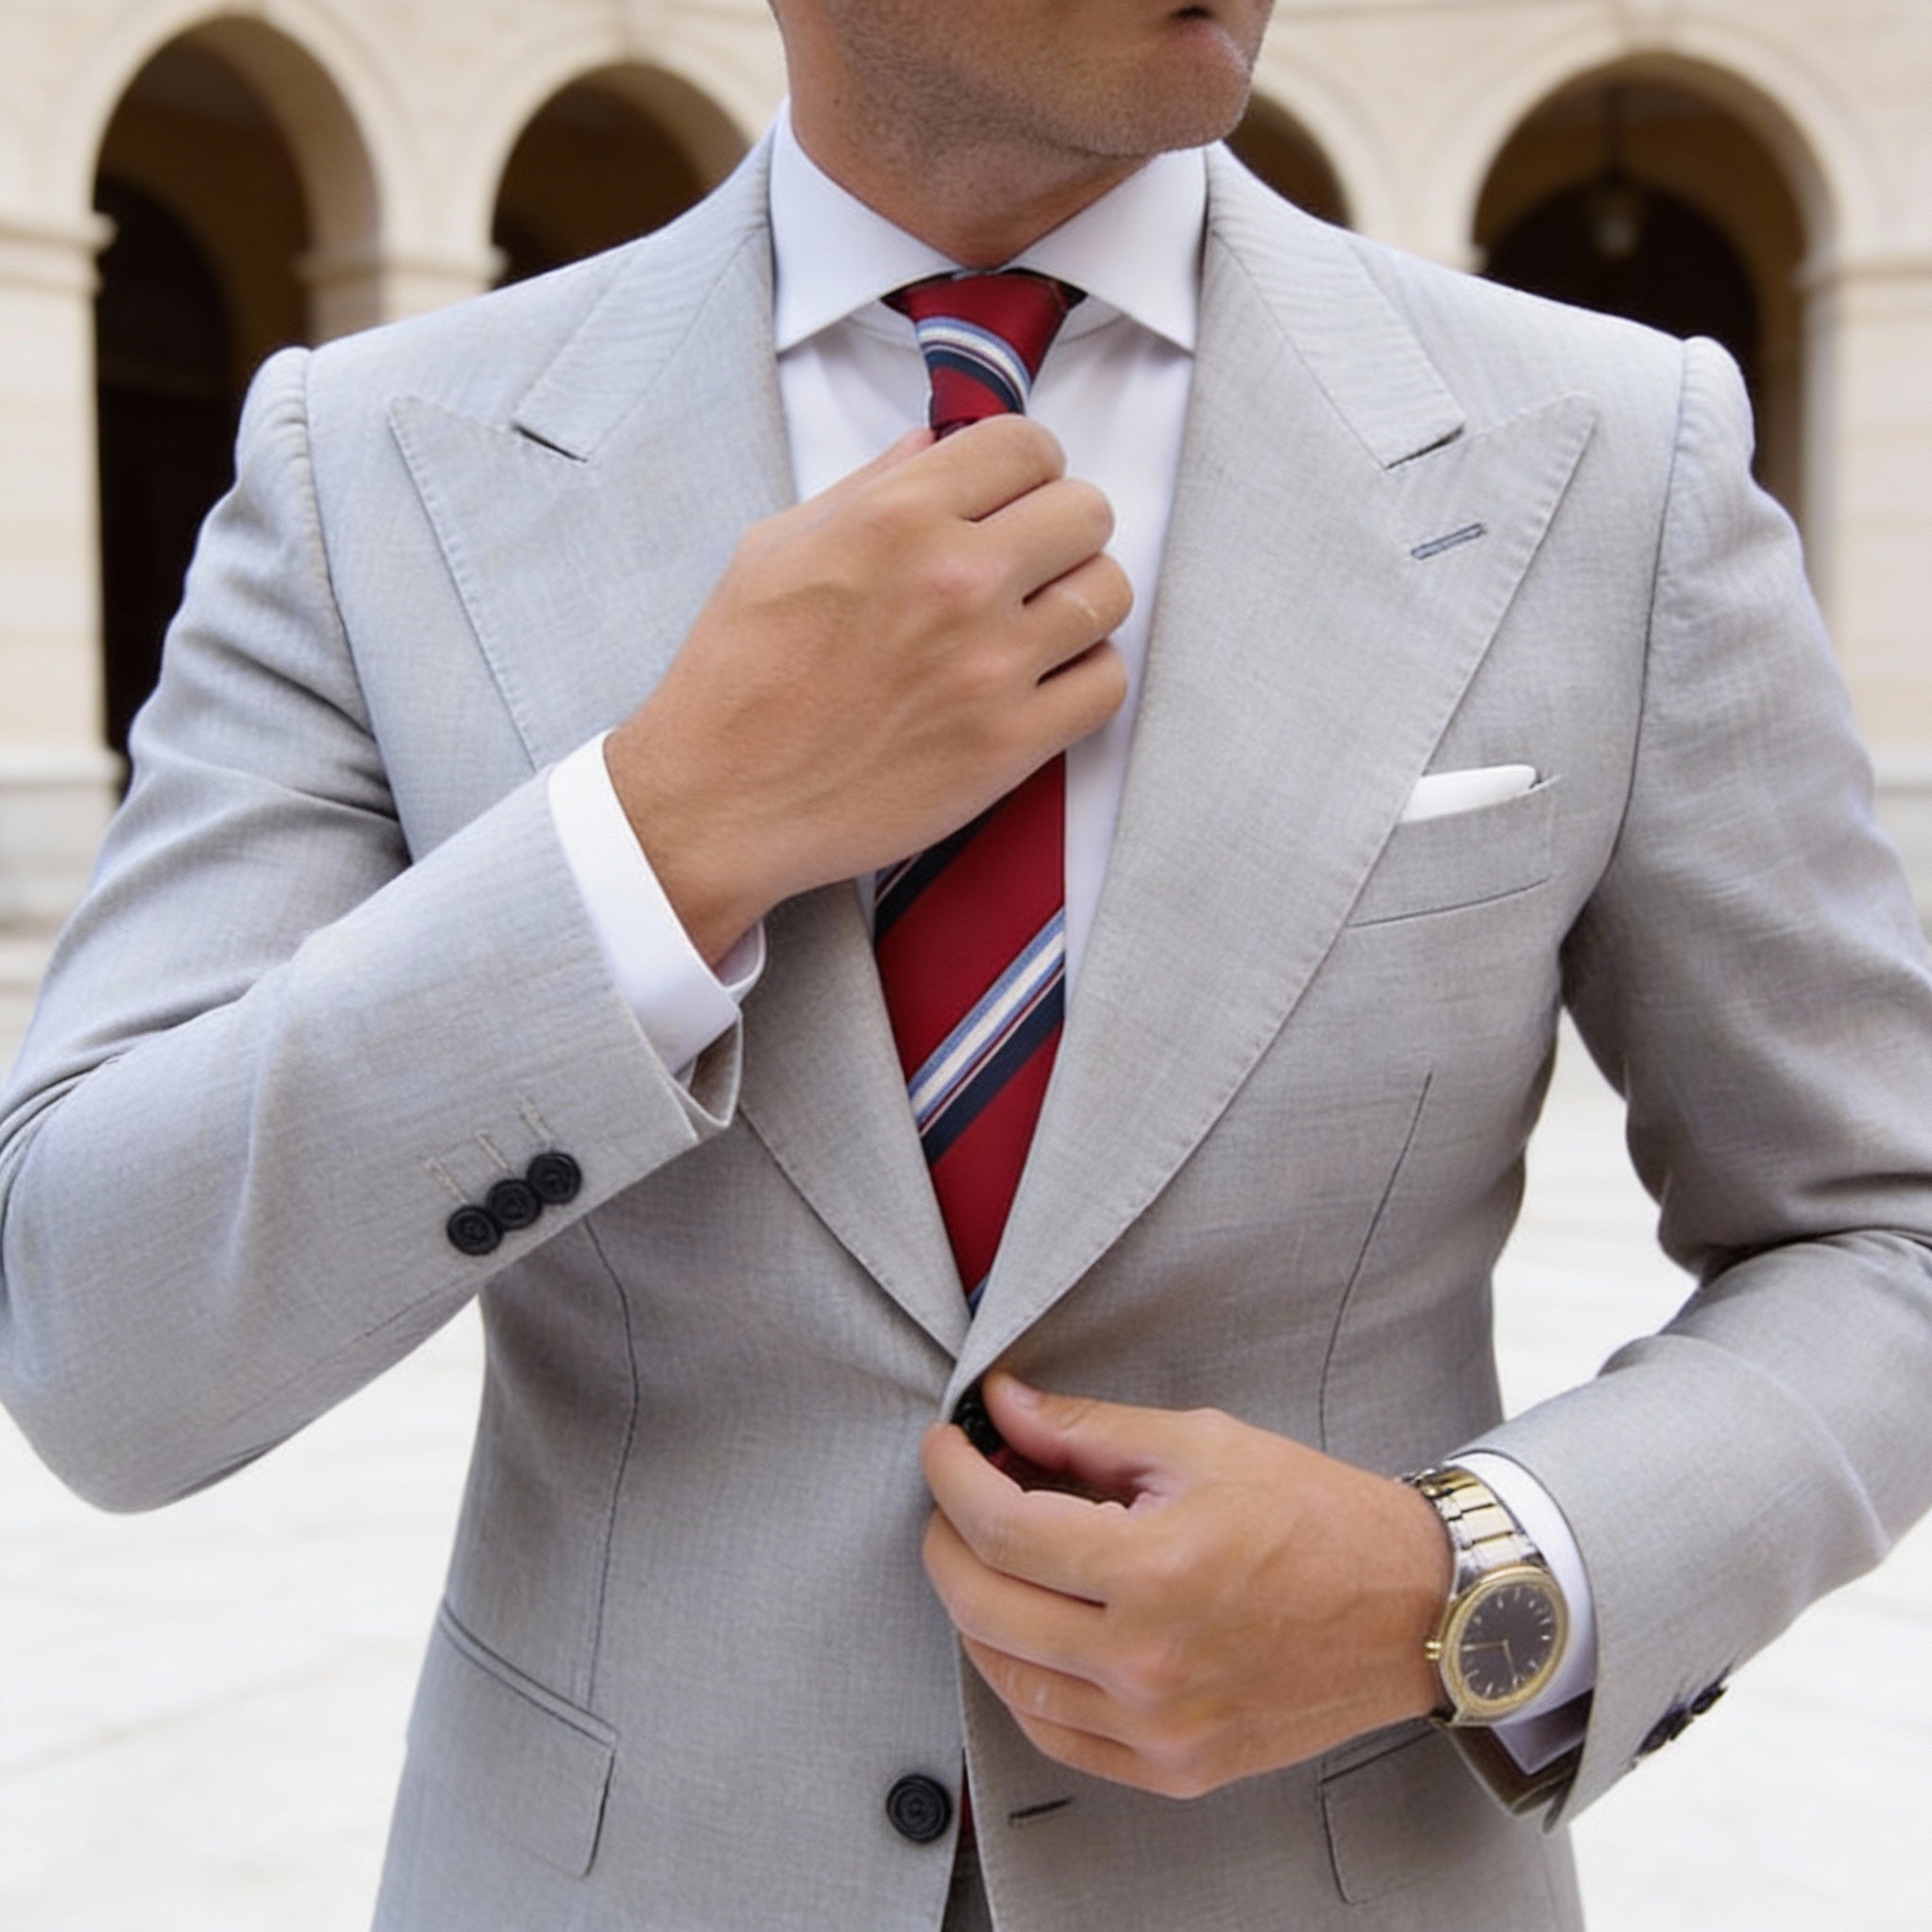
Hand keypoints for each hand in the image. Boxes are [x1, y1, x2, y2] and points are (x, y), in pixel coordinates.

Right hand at [605, 417, 1132, 961]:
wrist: (720, 801)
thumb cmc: (738, 677)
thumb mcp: (777, 547)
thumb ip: (868, 489)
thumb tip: (933, 449)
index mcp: (896, 518)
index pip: (1027, 446)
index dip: (1027, 466)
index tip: (1013, 495)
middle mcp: (956, 580)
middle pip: (1086, 513)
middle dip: (1061, 528)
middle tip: (1029, 561)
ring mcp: (992, 666)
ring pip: (1108, 594)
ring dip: (1079, 601)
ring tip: (1037, 623)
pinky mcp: (1011, 745)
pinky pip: (1107, 684)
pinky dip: (1085, 677)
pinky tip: (1041, 683)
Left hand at [921, 1373, 1451, 1798]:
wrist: (1410, 1609)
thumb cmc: (1313, 1514)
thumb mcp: (1199, 1445)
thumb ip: (1086, 1430)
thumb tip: (1003, 1404)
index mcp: (1154, 1571)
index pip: (999, 1529)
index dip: (951, 1477)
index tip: (944, 1444)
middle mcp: (1147, 1664)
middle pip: (982, 1605)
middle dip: (947, 1538)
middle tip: (957, 1494)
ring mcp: (1159, 1730)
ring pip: (1005, 1677)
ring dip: (975, 1608)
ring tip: (994, 1554)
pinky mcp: (1174, 1768)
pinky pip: (1055, 1735)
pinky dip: (1020, 1678)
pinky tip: (1029, 1628)